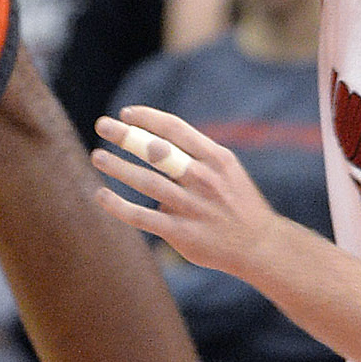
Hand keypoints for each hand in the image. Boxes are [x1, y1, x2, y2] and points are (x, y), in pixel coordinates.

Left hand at [91, 105, 282, 280]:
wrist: (263, 247)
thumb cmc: (235, 199)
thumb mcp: (224, 166)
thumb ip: (191, 150)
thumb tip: (145, 135)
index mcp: (215, 159)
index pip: (175, 128)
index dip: (146, 117)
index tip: (125, 114)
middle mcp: (204, 180)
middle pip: (158, 151)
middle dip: (127, 136)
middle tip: (102, 125)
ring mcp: (194, 208)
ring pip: (148, 183)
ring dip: (119, 168)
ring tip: (97, 156)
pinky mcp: (184, 234)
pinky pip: (145, 218)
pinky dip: (120, 206)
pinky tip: (102, 195)